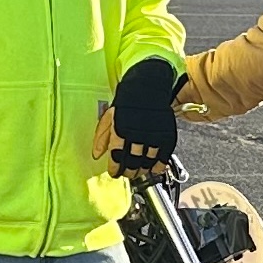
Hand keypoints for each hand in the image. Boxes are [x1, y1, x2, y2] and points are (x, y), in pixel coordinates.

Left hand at [106, 58, 181, 176]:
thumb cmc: (126, 102)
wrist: (147, 88)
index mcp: (120, 130)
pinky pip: (163, 157)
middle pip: (132, 162)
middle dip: (128, 172)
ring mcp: (153, 136)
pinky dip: (158, 166)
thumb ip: (101, 138)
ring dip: (141, 170)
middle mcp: (137, 134)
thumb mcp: (108, 117)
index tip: (114, 173)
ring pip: (147, 162)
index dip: (115, 168)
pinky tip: (153, 169)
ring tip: (138, 172)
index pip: (117, 157)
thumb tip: (96, 156)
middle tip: (127, 174)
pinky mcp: (166, 136)